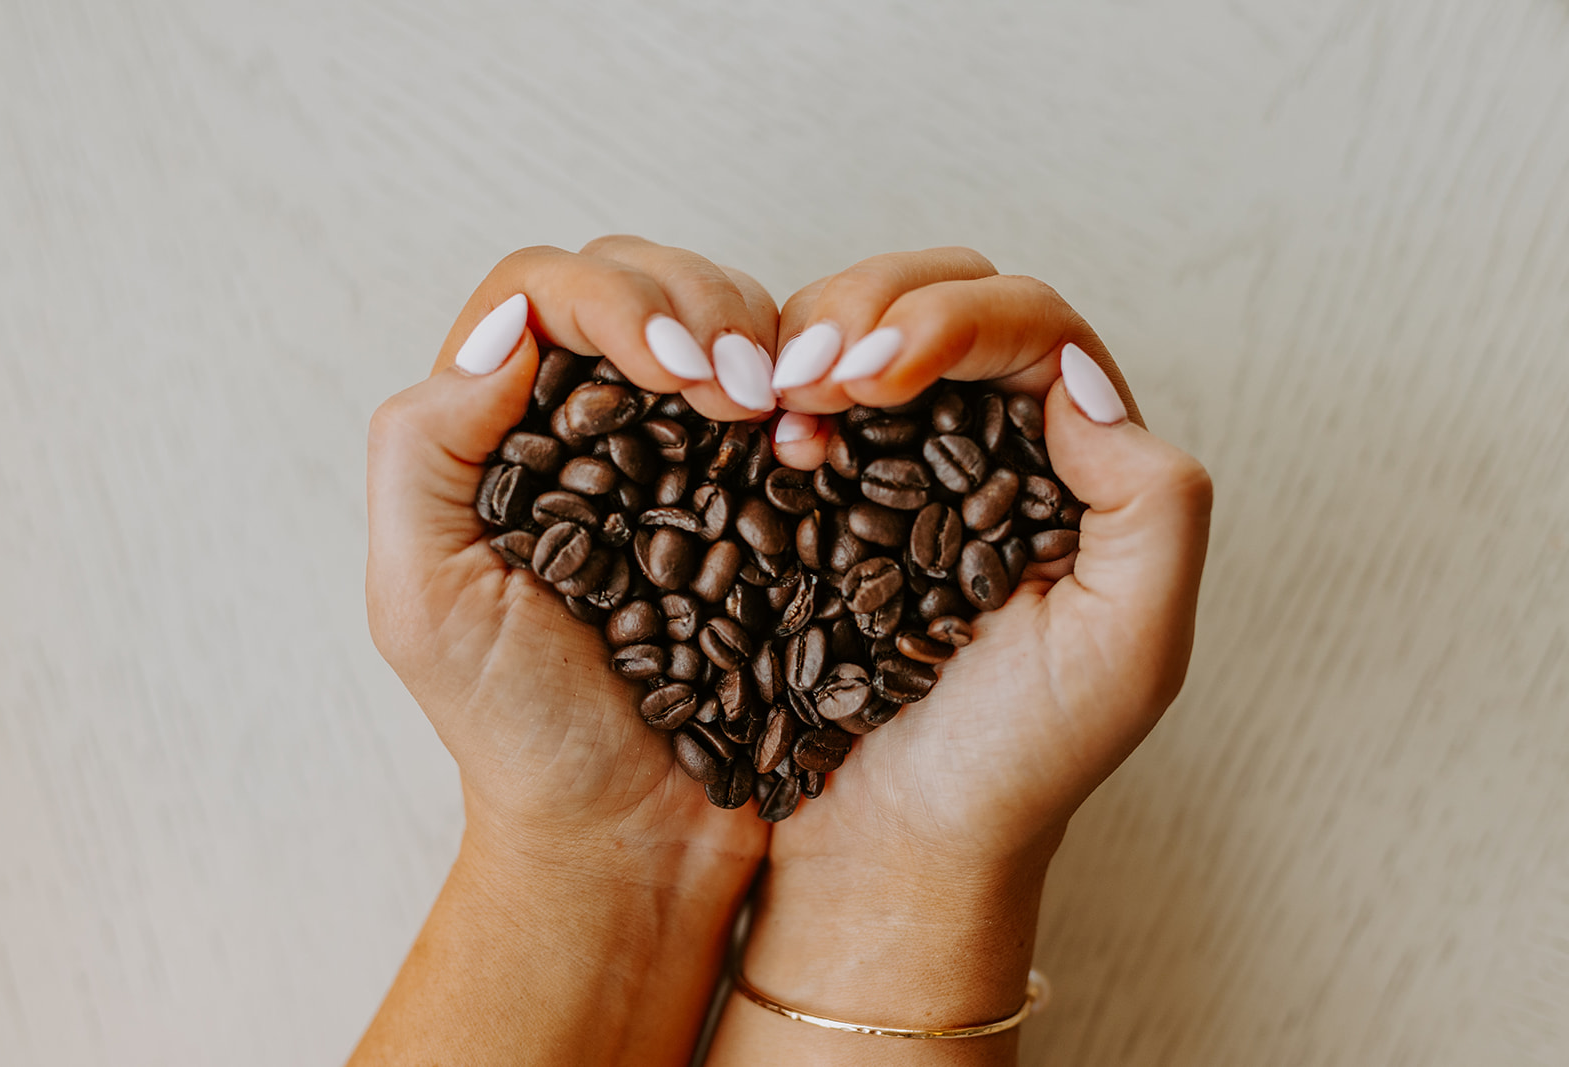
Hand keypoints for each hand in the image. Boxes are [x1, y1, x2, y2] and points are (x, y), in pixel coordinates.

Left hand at [356, 237, 780, 1065]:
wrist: (638, 832)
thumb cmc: (522, 731)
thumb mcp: (425, 603)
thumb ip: (424, 454)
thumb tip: (509, 330)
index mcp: (497, 433)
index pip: (543, 295)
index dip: (610, 300)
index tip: (671, 370)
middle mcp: (588, 421)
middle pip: (639, 281)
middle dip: (696, 306)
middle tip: (736, 392)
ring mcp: (680, 448)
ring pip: (721, 318)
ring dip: (756, 335)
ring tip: (776, 407)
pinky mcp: (756, 488)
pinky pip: (788, 394)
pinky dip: (807, 388)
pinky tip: (815, 430)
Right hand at [707, 249, 1212, 1063]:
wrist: (889, 848)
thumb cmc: (1013, 766)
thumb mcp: (1131, 649)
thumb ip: (1151, 505)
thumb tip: (1079, 379)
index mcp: (1072, 468)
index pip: (1032, 331)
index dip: (959, 322)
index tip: (882, 375)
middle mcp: (987, 445)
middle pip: (948, 295)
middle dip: (880, 307)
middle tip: (824, 375)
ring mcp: (892, 459)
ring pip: (866, 323)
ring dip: (822, 329)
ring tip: (789, 394)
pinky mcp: (814, 489)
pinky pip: (797, 391)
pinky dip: (777, 381)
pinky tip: (768, 421)